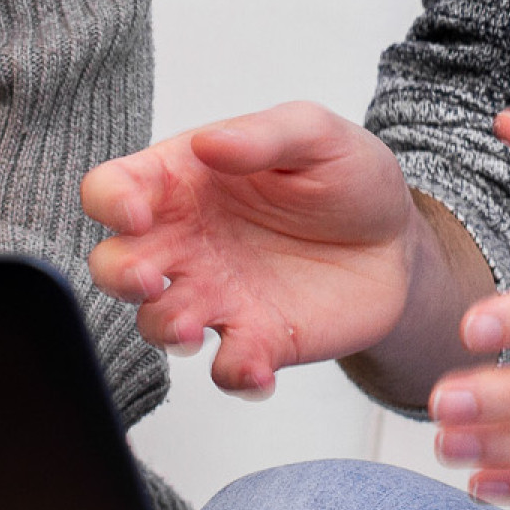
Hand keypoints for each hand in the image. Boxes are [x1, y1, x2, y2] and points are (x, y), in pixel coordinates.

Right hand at [82, 102, 422, 395]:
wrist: (399, 239)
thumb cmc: (347, 175)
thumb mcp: (315, 134)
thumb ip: (263, 136)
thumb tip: (209, 143)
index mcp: (185, 180)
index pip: (114, 188)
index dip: (111, 201)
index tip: (138, 212)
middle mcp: (187, 241)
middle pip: (115, 264)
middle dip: (120, 275)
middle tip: (153, 278)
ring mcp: (217, 295)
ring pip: (156, 323)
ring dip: (167, 329)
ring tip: (198, 328)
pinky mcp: (257, 340)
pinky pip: (226, 369)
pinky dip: (235, 374)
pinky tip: (258, 366)